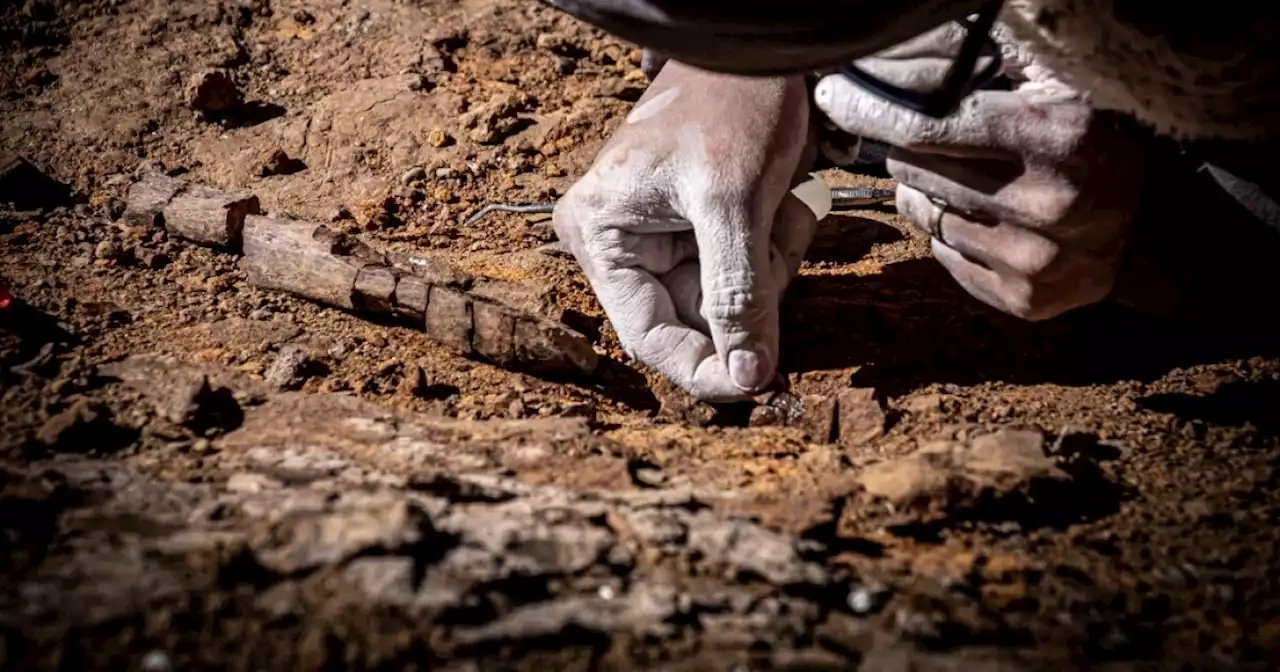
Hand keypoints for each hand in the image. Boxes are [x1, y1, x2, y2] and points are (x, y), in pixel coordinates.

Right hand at [554, 62, 816, 399]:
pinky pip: (745, 273)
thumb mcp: (733, 203)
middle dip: (751, 292)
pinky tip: (782, 203)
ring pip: (730, 299)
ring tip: (780, 206)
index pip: (648, 336)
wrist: (759, 48)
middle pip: (696, 319)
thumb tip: (746, 379)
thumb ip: (737, 296)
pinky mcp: (698, 230)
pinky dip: (775, 248)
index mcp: (601, 235)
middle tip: (778, 236)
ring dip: (769, 264)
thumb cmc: (730, 104)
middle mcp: (620, 244)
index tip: (758, 386)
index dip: (703, 368)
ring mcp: (660, 238)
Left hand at [813, 26, 1145, 319]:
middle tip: (921, 141)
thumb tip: (905, 68)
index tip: (837, 97)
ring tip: (961, 180)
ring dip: (928, 192)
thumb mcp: (1059, 94)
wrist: (1150, 229)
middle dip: (908, 149)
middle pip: (920, 169)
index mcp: (1057, 136)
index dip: (875, 110)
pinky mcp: (1023, 300)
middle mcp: (1047, 202)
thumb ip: (991, 79)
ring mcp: (1034, 259)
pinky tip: (980, 218)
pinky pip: (946, 256)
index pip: (933, 124)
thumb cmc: (1092, 147)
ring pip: (929, 214)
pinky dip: (949, 233)